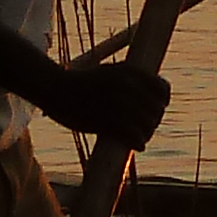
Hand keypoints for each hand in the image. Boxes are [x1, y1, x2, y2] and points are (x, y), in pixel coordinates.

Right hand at [47, 62, 169, 147]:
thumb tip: (154, 96)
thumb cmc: (83, 81)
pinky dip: (138, 142)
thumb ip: (132, 80)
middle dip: (153, 121)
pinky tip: (138, 146)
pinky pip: (132, 135)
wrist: (55, 87)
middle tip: (146, 129)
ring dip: (146, 134)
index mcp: (130, 71)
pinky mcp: (105, 120)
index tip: (157, 108)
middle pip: (155, 110)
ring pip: (146, 124)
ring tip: (141, 138)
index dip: (162, 101)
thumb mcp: (111, 71)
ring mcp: (116, 103)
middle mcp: (127, 86)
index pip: (162, 88)